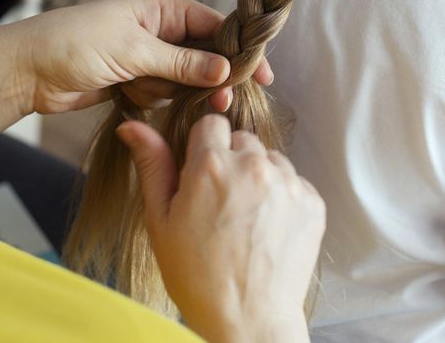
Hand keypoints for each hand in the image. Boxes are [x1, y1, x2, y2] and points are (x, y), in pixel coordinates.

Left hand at [11, 0, 272, 114]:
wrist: (27, 70)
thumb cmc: (76, 44)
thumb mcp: (134, 52)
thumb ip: (182, 63)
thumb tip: (226, 70)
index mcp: (163, 6)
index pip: (216, 26)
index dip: (240, 50)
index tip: (261, 76)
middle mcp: (160, 27)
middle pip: (205, 56)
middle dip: (206, 79)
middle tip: (218, 103)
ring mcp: (148, 55)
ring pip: (184, 80)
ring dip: (168, 91)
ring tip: (137, 88)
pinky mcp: (135, 79)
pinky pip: (162, 94)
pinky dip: (150, 100)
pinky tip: (124, 95)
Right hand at [119, 115, 324, 342]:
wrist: (248, 320)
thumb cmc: (197, 276)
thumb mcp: (161, 220)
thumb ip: (152, 165)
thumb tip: (131, 125)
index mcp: (210, 165)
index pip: (211, 124)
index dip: (203, 149)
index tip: (201, 176)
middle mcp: (253, 165)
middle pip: (242, 140)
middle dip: (232, 162)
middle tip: (222, 204)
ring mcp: (288, 183)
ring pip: (270, 160)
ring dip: (259, 178)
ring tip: (247, 220)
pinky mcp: (313, 201)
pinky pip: (294, 182)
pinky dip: (283, 198)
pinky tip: (268, 229)